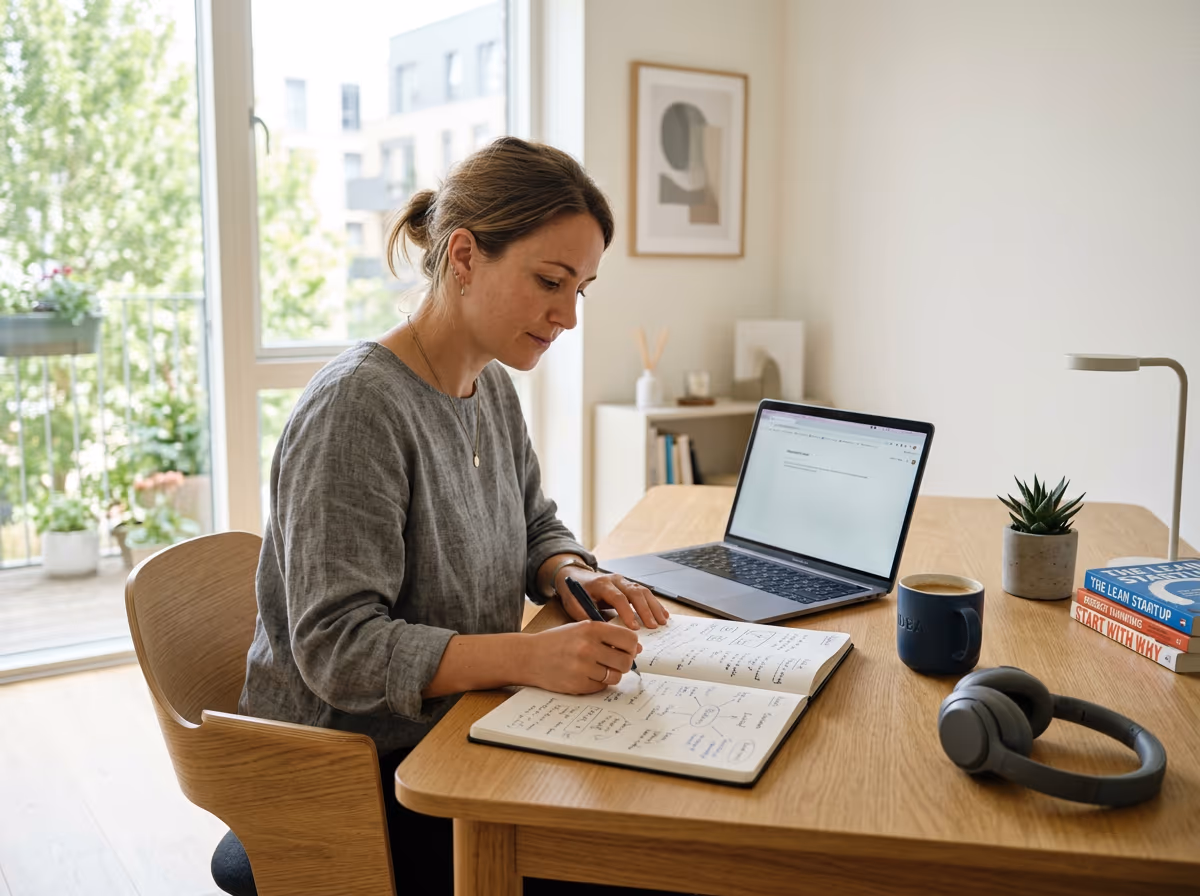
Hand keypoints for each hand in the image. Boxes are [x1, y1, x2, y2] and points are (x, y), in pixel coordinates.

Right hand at [525, 621, 642, 693]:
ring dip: (611, 674)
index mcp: (591, 628)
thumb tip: (636, 648)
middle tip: (615, 661)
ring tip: (598, 668)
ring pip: (615, 676)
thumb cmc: (556, 641)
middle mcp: (588, 647)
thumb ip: (607, 635)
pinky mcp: (578, 684)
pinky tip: (586, 675)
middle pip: (626, 661)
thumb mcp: (580, 628)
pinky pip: (601, 687)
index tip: (628, 650)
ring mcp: (583, 667)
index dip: (632, 646)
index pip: (629, 639)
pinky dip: (598, 683)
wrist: (528, 656)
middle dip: (624, 663)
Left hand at [555, 567, 669, 630]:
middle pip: (634, 592)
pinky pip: (644, 592)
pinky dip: (654, 603)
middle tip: (653, 626)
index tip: (634, 628)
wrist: (574, 576)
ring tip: (662, 621)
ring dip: (654, 606)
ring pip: (643, 591)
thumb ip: (588, 618)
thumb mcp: (575, 605)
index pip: (618, 597)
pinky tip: (663, 614)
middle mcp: (614, 579)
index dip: (627, 612)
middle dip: (645, 610)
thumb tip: (605, 634)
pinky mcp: (628, 584)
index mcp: (601, 584)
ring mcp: (623, 580)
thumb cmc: (574, 593)